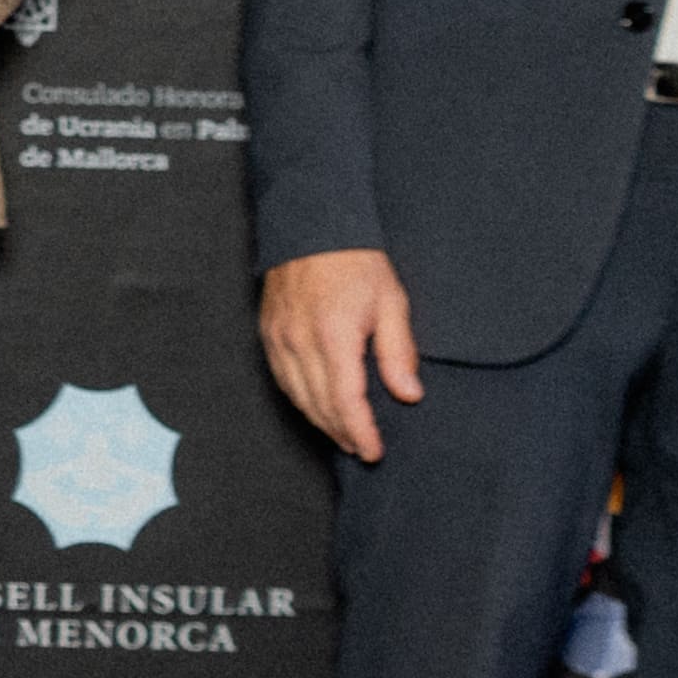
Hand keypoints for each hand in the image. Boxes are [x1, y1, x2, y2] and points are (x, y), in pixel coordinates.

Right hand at [259, 249, 426, 464]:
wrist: (311, 225)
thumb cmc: (355, 261)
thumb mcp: (391, 302)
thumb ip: (398, 352)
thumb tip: (409, 394)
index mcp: (334, 336)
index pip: (346, 401)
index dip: (361, 431)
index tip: (374, 451)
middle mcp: (300, 342)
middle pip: (319, 405)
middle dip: (342, 433)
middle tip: (362, 449)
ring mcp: (279, 339)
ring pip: (298, 397)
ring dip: (321, 421)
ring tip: (343, 435)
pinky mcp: (268, 333)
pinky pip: (282, 380)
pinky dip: (300, 400)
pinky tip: (316, 407)